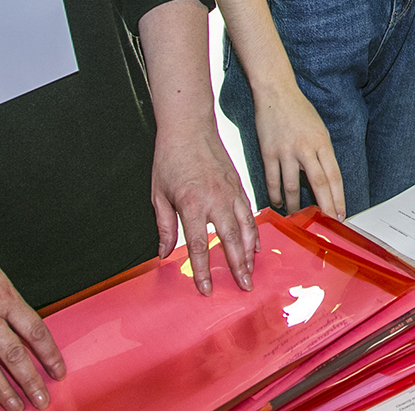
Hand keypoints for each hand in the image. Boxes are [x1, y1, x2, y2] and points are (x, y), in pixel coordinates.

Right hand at [0, 237, 64, 410]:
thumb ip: (7, 298)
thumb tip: (20, 320)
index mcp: (5, 298)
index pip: (35, 331)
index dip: (50, 354)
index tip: (58, 370)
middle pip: (13, 355)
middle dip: (30, 381)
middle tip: (42, 400)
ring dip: (1, 391)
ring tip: (14, 407)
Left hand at [150, 117, 259, 295]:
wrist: (189, 126)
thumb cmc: (170, 157)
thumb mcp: (158, 194)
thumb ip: (165, 226)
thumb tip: (164, 253)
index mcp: (192, 204)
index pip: (200, 246)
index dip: (203, 271)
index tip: (207, 289)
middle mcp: (216, 199)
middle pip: (231, 240)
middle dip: (238, 267)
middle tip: (245, 287)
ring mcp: (231, 191)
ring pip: (246, 227)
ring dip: (250, 252)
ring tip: (252, 270)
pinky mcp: (238, 184)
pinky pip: (250, 212)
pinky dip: (254, 230)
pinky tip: (255, 244)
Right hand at [253, 78, 344, 218]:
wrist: (276, 93)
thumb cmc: (300, 111)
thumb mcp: (319, 130)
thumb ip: (322, 154)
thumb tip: (326, 180)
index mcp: (322, 142)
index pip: (334, 176)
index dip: (338, 197)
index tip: (341, 214)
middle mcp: (306, 148)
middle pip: (319, 183)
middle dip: (325, 207)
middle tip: (327, 223)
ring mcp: (286, 151)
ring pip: (292, 186)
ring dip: (296, 206)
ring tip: (299, 218)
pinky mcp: (268, 152)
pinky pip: (272, 179)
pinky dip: (275, 194)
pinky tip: (278, 203)